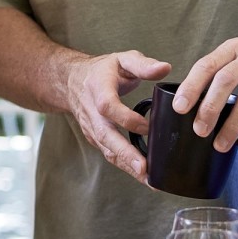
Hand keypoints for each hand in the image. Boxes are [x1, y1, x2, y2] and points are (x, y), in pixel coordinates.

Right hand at [63, 50, 173, 184]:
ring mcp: (92, 127)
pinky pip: (110, 154)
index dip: (126, 118)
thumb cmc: (102, 70)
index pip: (108, 106)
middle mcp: (92, 112)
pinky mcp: (96, 138)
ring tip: (148, 179)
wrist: (72, 81)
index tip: (148, 126)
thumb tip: (165, 68)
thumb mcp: (122, 59)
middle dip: (124, 153)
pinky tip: (143, 175)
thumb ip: (143, 64)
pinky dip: (125, 166)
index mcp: (98, 88)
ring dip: (127, 166)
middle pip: (105, 135)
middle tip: (143, 168)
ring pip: (108, 149)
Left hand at [175, 25, 237, 152]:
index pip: (207, 65)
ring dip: (232, 125)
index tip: (179, 107)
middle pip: (224, 81)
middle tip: (199, 130)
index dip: (191, 87)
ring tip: (220, 145)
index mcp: (235, 48)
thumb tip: (199, 100)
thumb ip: (226, 69)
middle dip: (209, 108)